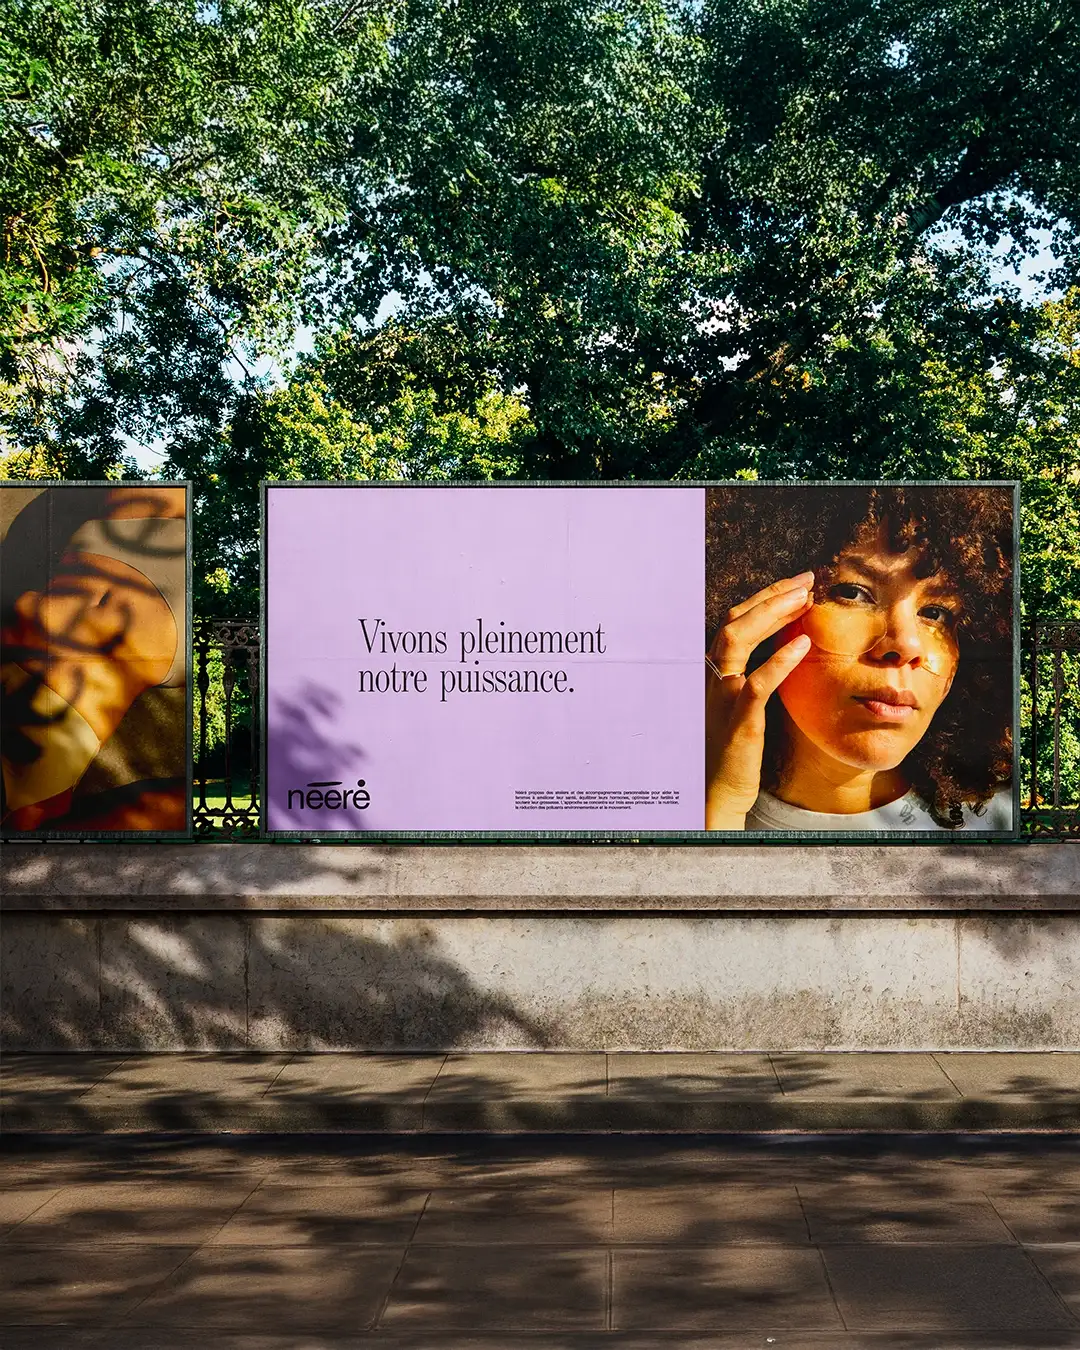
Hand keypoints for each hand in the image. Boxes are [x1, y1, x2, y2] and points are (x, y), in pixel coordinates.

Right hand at [705, 572, 814, 829]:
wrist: (713, 793)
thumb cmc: (729, 753)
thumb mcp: (736, 708)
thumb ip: (749, 679)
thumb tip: (780, 653)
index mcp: (711, 672)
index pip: (734, 622)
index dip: (764, 600)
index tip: (795, 586)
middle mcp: (710, 677)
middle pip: (735, 621)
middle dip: (772, 595)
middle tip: (806, 580)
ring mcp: (721, 696)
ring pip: (739, 639)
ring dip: (773, 614)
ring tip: (804, 599)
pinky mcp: (738, 719)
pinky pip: (758, 682)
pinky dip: (780, 660)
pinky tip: (803, 644)